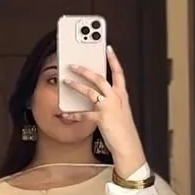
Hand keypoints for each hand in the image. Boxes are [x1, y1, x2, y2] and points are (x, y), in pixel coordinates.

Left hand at [61, 46, 146, 176]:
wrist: (128, 145)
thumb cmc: (124, 130)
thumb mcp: (121, 111)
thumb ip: (112, 101)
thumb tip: (98, 95)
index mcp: (122, 95)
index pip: (119, 73)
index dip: (113, 60)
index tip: (108, 49)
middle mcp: (115, 98)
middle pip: (99, 78)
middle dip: (85, 70)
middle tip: (74, 65)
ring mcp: (108, 107)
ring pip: (89, 92)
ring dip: (76, 86)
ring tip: (66, 82)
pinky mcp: (101, 118)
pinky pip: (84, 114)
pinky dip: (74, 113)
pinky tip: (66, 113)